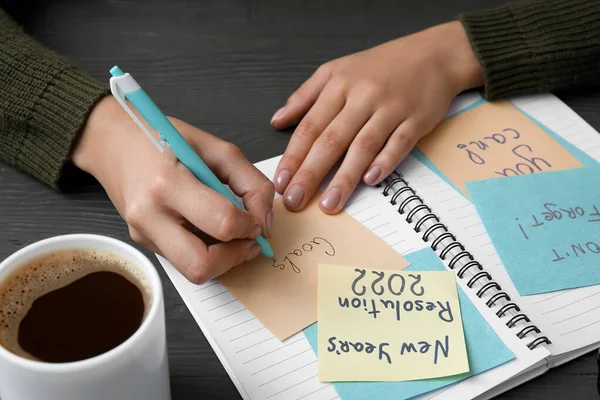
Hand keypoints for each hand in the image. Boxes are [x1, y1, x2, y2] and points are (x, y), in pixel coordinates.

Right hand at [72, 96, 274, 283]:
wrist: (111, 142)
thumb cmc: (163, 138)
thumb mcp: (215, 147)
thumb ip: (250, 182)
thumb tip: (265, 223)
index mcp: (168, 184)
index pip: (222, 223)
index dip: (250, 226)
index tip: (256, 219)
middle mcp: (150, 216)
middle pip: (202, 265)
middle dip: (235, 258)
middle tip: (249, 241)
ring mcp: (142, 233)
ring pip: (192, 271)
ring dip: (222, 261)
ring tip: (232, 236)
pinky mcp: (142, 242)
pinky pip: (182, 260)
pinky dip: (205, 251)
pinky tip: (208, 228)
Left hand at [270, 21, 483, 212]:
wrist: (433, 53)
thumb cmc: (382, 65)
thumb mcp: (336, 70)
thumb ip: (305, 96)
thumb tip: (277, 120)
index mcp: (339, 85)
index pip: (310, 126)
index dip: (293, 156)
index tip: (281, 182)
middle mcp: (362, 96)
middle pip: (331, 140)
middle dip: (310, 173)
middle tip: (295, 200)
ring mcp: (391, 108)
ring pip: (363, 145)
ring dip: (344, 177)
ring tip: (329, 203)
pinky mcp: (416, 119)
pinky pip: (399, 143)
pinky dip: (385, 161)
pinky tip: (370, 180)